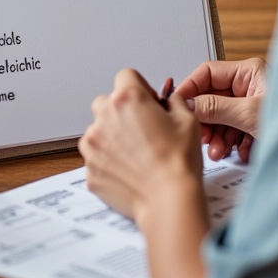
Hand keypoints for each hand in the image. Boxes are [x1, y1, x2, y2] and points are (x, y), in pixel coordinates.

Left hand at [79, 69, 208, 277]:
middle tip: (141, 128)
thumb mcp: (188, 119)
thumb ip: (174, 101)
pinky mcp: (90, 168)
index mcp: (128, 98)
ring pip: (98, 130)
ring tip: (136, 153)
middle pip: (106, 102)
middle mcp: (105, 117)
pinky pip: (96, 156)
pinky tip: (129, 169)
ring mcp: (93, 144)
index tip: (147, 101)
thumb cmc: (178, 162)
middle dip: (121, 110)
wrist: (169, 200)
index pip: (126, 76)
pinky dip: (108, 159)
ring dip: (112, 136)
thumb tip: (168, 99)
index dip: (139, 87)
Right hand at [175, 58, 266, 162]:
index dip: (190, 88)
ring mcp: (254, 104)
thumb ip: (216, 107)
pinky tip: (239, 152)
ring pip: (223, 116)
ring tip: (217, 151)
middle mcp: (251, 85)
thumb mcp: (250, 114)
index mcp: (249, 71)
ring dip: (217, 135)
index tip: (177, 105)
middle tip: (198, 134)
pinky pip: (236, 129)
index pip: (207, 72)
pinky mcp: (259, 123)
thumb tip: (188, 104)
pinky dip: (233, 142)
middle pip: (213, 97)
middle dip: (205, 118)